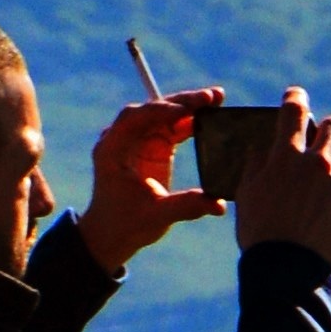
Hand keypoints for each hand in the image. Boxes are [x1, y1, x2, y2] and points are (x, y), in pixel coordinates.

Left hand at [80, 90, 222, 278]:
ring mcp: (139, 140)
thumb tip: (219, 205)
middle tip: (211, 97)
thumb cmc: (124, 225)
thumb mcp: (155, 217)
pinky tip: (211, 118)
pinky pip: (173, 126)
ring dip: (190, 106)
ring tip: (217, 100)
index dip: (161, 111)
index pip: (135, 118)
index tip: (185, 110)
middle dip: (182, 102)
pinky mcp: (153, 146)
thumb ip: (186, 206)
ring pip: (166, 114)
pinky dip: (191, 121)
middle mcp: (123, 138)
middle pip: (153, 109)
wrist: (111, 235)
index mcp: (112, 149)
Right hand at [234, 86, 330, 272]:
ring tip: (323, 213)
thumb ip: (257, 165)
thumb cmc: (261, 235)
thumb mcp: (248, 196)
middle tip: (326, 141)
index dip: (296, 99)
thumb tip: (264, 144)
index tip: (297, 96)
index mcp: (285, 158)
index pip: (293, 112)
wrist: (286, 274)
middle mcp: (317, 164)